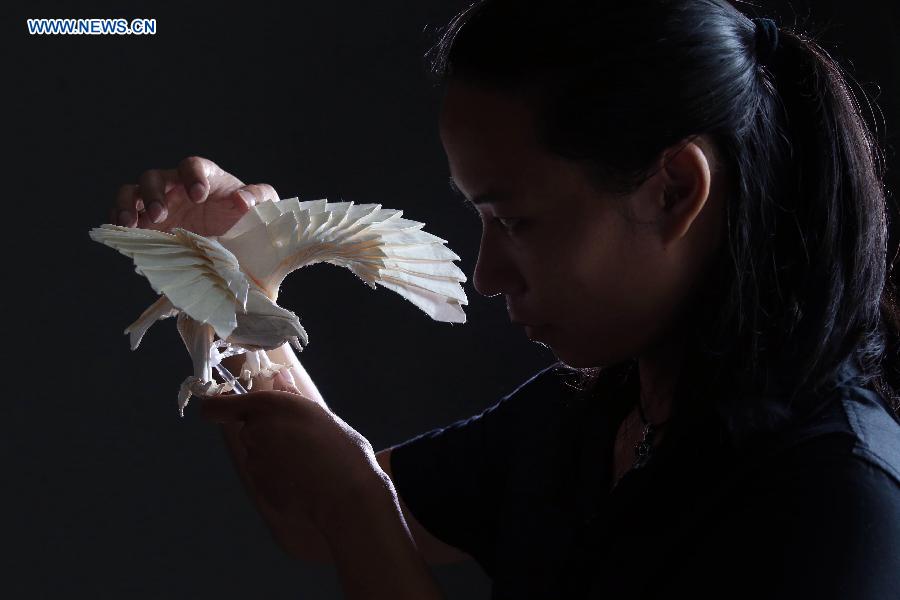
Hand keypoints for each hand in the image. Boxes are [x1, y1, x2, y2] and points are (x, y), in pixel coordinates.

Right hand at [109, 156, 278, 236]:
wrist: (233, 240)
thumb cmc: (245, 217)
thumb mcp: (261, 206)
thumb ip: (259, 196)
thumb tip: (243, 200)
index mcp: (204, 176)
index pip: (192, 165)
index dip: (192, 176)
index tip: (199, 195)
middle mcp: (176, 185)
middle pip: (155, 176)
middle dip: (155, 193)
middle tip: (161, 214)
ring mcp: (158, 203)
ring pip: (133, 191)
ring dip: (128, 204)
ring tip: (132, 223)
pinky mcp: (147, 222)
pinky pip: (123, 213)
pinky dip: (118, 218)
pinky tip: (122, 230)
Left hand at [198, 381, 386, 537]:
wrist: (347, 494)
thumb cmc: (341, 448)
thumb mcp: (319, 413)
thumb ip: (291, 395)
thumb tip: (279, 379)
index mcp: (267, 406)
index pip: (216, 407)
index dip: (217, 408)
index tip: (223, 410)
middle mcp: (254, 432)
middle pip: (248, 430)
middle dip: (267, 434)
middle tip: (299, 441)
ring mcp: (255, 463)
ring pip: (258, 456)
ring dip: (274, 458)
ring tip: (307, 463)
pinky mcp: (260, 488)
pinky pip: (266, 478)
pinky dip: (279, 479)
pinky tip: (305, 481)